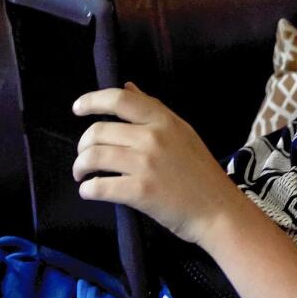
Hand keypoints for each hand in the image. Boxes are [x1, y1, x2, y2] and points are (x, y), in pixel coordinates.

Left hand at [72, 83, 248, 244]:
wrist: (219, 211)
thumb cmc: (201, 174)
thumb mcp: (182, 133)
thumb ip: (153, 110)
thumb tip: (127, 86)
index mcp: (164, 120)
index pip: (120, 99)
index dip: (92, 101)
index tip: (77, 108)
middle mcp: (153, 137)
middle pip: (99, 131)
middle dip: (83, 145)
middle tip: (84, 157)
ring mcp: (146, 164)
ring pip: (93, 157)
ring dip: (80, 166)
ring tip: (82, 174)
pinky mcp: (140, 191)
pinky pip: (99, 185)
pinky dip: (88, 189)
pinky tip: (90, 191)